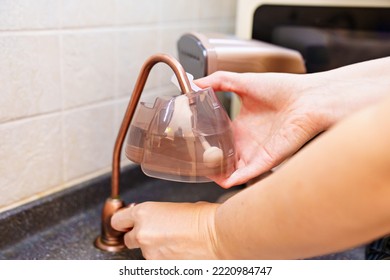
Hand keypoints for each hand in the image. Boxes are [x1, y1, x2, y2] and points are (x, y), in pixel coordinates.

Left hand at [111, 201, 219, 259]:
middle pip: (128, 240)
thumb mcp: (174, 208)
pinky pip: (157, 263)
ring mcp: (150, 254)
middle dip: (139, 237)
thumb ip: (156, 215)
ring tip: (175, 243)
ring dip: (155, 249)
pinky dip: (165, 259)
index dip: (124, 222)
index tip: (128, 224)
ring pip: (145, 253)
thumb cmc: (204, 218)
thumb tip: (152, 220)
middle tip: (156, 234)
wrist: (219, 235)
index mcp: (144, 213)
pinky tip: (179, 251)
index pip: (118, 221)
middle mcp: (142, 233)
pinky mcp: (160, 268)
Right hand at [196, 71, 329, 187]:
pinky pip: (247, 174)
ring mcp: (256, 152)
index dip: (204, 143)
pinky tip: (221, 179)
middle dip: (209, 163)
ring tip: (203, 174)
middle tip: (192, 162)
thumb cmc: (282, 89)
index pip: (218, 139)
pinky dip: (234, 179)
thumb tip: (194, 82)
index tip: (189, 143)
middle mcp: (247, 141)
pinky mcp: (266, 159)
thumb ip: (218, 81)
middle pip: (223, 158)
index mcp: (241, 125)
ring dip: (218, 174)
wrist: (309, 97)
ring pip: (232, 170)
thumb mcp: (242, 82)